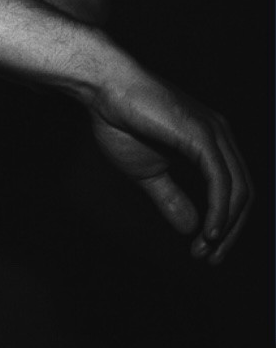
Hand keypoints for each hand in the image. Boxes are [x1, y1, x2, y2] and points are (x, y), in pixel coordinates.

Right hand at [90, 63, 252, 263]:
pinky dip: (219, 210)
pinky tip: (208, 230)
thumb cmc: (120, 121)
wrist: (104, 90)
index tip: (206, 250)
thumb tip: (192, 227)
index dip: (225, 224)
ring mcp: (215, 134)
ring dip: (226, 226)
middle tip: (209, 257)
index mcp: (210, 142)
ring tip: (206, 249)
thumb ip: (171, 197)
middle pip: (243, 194)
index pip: (233, 190)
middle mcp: (221, 136)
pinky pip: (221, 181)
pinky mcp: (203, 135)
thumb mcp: (147, 171)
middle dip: (230, 231)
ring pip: (237, 190)